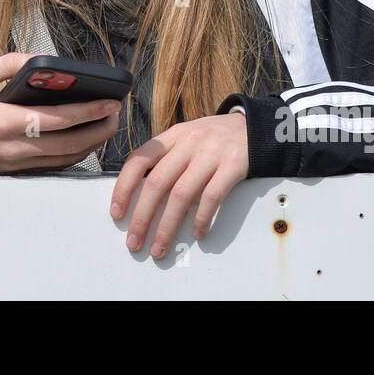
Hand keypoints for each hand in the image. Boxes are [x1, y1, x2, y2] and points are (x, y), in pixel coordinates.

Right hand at [0, 52, 120, 173]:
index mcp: (5, 123)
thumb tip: (39, 60)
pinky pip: (53, 166)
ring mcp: (16, 165)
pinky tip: (85, 138)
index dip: (87, 112)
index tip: (110, 101)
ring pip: (64, 159)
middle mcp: (13, 149)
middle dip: (98, 130)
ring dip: (91, 144)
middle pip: (68, 145)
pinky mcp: (16, 172)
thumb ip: (7, 64)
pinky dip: (74, 154)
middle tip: (116, 114)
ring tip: (106, 124)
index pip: (57, 120)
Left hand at [109, 112, 247, 257]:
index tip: (116, 212)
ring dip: (167, 226)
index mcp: (173, 136)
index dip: (124, 187)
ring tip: (160, 247)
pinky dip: (201, 219)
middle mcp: (189, 142)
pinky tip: (197, 233)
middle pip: (157, 182)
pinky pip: (212, 197)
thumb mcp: (187, 137)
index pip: (139, 160)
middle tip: (134, 241)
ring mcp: (211, 153)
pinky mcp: (233, 165)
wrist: (257, 127)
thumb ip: (166, 158)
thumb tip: (139, 193)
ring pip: (181, 194)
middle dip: (142, 217)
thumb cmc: (216, 138)